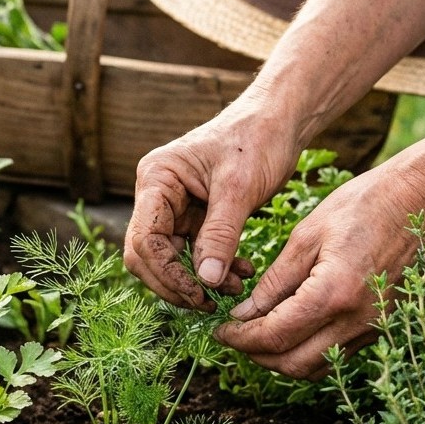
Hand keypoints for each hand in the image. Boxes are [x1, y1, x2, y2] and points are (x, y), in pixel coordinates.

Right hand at [123, 101, 292, 309]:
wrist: (279, 120)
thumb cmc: (257, 139)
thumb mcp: (239, 188)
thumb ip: (220, 235)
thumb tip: (206, 281)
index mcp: (156, 179)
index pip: (144, 239)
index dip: (166, 273)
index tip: (198, 293)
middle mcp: (157, 195)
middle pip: (148, 255)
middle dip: (177, 283)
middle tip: (210, 303)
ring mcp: (174, 207)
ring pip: (172, 259)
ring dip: (199, 280)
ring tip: (236, 288)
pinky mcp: (195, 216)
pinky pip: (195, 253)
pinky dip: (214, 269)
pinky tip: (241, 273)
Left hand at [213, 165, 424, 378]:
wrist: (419, 200)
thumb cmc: (361, 206)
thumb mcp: (306, 236)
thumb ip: (274, 281)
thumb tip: (245, 314)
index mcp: (334, 294)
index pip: (275, 336)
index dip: (240, 338)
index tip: (219, 329)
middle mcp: (357, 321)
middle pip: (294, 364)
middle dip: (256, 355)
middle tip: (233, 334)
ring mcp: (373, 328)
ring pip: (316, 367)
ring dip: (281, 358)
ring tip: (257, 332)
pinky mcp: (381, 326)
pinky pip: (336, 354)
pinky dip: (307, 350)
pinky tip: (290, 326)